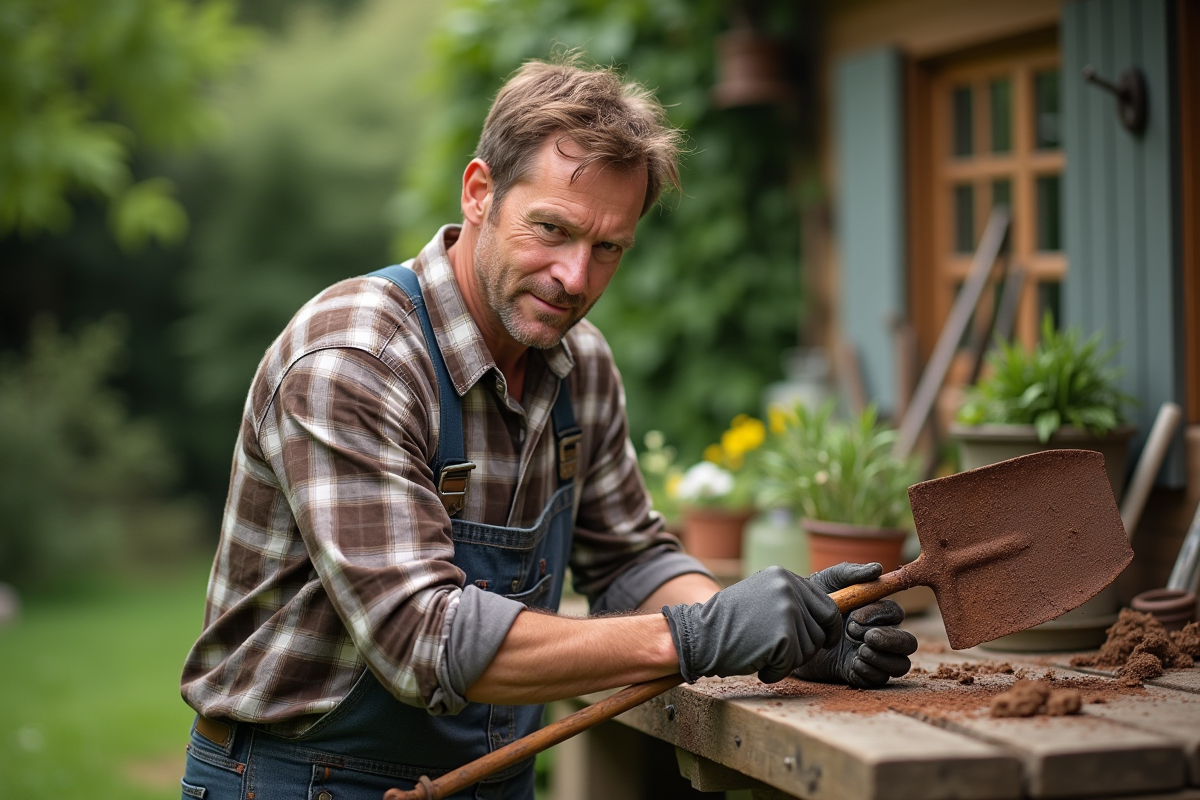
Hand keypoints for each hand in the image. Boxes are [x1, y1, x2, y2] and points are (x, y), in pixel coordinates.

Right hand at [661, 565, 841, 683]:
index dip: (828, 627)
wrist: (699, 635)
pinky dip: (776, 671)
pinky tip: (758, 662)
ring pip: (810, 650)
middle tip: (779, 650)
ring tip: (761, 651)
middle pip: (822, 630)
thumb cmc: (728, 623)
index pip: (827, 605)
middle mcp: (788, 588)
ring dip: (788, 660)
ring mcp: (787, 610)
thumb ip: (789, 599)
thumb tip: (827, 615)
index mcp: (784, 576)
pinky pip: (792, 664)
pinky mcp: (783, 636)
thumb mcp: (762, 596)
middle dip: (806, 647)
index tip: (826, 639)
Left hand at [792, 562, 917, 688]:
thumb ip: (850, 573)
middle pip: (907, 642)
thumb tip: (878, 568)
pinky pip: (879, 680)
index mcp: (875, 612)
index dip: (879, 615)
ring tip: (859, 651)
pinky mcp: (859, 673)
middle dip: (890, 640)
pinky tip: (852, 663)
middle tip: (863, 637)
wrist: (790, 630)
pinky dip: (868, 672)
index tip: (854, 616)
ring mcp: (871, 656)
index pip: (895, 613)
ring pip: (900, 664)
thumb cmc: (811, 601)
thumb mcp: (827, 582)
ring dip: (883, 658)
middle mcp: (879, 634)